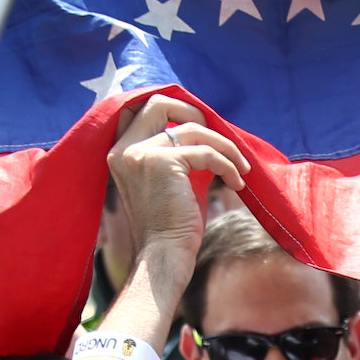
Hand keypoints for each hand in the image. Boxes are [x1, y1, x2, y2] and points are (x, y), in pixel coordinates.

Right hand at [108, 95, 247, 292]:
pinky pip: (207, 152)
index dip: (173, 109)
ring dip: (224, 146)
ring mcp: (141, 153)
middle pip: (161, 102)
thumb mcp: (172, 180)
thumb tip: (208, 128)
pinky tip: (236, 183)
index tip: (200, 126)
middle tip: (219, 137)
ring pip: (193, 128)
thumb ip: (179, 151)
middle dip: (196, 113)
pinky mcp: (163, 162)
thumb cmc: (171, 225)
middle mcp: (125, 148)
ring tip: (240, 168)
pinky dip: (228, 164)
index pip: (141, 109)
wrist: (164, 257)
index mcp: (120, 151)